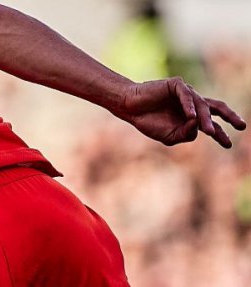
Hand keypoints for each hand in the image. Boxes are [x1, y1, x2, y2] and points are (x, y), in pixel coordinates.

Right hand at [115, 78, 245, 147]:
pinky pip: (187, 96)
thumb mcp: (169, 137)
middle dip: (230, 117)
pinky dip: (190, 106)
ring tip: (209, 131)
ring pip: (202, 106)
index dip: (221, 134)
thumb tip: (198, 124)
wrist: (130, 109)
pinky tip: (190, 116)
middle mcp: (192, 104)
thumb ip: (186, 134)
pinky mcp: (176, 85)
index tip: (228, 145)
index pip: (212, 125)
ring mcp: (186, 93)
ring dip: (206, 120)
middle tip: (241, 126)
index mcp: (191, 117)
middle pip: (216, 109)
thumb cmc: (148, 122)